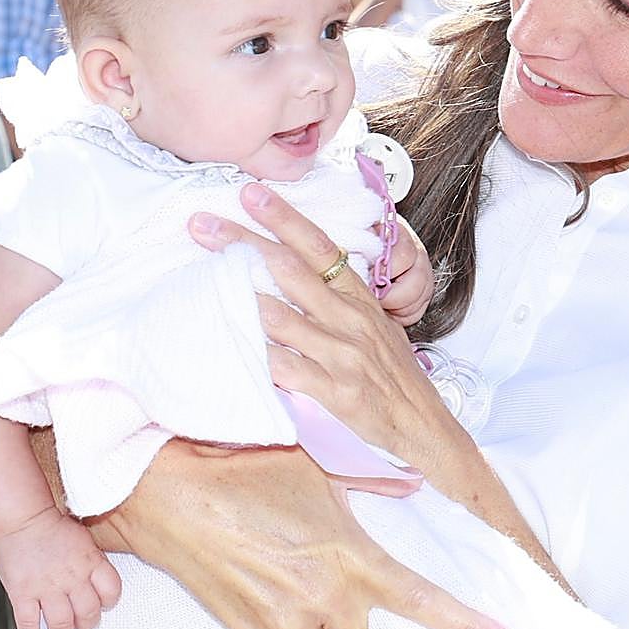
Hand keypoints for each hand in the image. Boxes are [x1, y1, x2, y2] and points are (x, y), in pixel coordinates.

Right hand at [0, 506, 121, 628]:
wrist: (22, 519)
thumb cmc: (53, 527)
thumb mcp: (84, 539)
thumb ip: (92, 561)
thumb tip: (98, 582)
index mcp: (91, 561)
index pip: (111, 590)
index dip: (109, 601)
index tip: (103, 604)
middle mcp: (72, 577)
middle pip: (88, 612)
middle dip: (87, 624)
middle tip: (81, 627)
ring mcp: (46, 587)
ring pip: (61, 623)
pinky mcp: (22, 593)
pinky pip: (28, 623)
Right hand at [92, 439, 507, 628]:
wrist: (170, 495)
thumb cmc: (247, 470)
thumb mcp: (318, 469)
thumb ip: (370, 485)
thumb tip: (411, 487)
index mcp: (348, 559)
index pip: (420, 604)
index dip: (463, 626)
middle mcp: (321, 603)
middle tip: (370, 598)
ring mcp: (283, 627)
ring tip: (320, 587)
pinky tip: (284, 590)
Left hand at [187, 183, 573, 592]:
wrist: (429, 434)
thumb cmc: (396, 382)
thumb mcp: (376, 332)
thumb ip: (341, 306)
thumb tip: (295, 281)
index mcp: (361, 301)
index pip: (320, 248)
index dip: (285, 218)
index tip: (252, 193)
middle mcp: (351, 321)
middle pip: (289, 270)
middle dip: (241, 243)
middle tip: (200, 224)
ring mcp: (343, 356)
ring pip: (280, 314)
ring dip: (237, 294)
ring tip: (199, 276)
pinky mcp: (335, 393)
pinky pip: (284, 368)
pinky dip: (255, 355)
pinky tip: (225, 345)